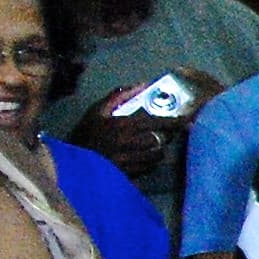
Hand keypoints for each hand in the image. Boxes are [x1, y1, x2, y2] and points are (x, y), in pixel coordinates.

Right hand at [67, 87, 183, 183]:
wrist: (71, 161)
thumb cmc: (85, 132)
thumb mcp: (97, 110)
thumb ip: (119, 96)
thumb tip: (141, 84)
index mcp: (123, 125)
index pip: (157, 123)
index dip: (174, 122)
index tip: (187, 121)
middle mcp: (129, 143)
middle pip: (160, 141)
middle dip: (164, 138)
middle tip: (162, 134)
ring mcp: (130, 160)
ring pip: (157, 156)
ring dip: (157, 151)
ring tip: (151, 146)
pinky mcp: (129, 174)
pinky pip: (148, 168)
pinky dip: (149, 162)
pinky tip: (142, 158)